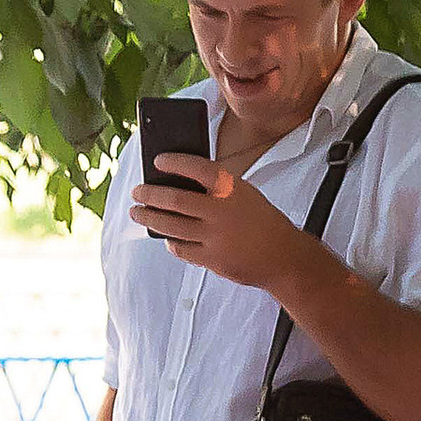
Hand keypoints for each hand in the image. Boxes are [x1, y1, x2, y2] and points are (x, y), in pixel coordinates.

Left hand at [128, 156, 301, 292]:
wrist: (282, 255)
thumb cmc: (261, 220)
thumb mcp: (244, 194)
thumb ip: (216, 190)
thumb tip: (178, 185)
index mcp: (232, 188)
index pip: (197, 168)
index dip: (174, 162)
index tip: (158, 160)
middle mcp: (221, 211)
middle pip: (175, 200)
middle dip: (150, 195)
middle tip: (137, 192)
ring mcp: (215, 237)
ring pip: (171, 226)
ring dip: (150, 218)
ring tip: (138, 212)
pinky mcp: (211, 259)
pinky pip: (181, 249)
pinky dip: (171, 242)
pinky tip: (166, 236)